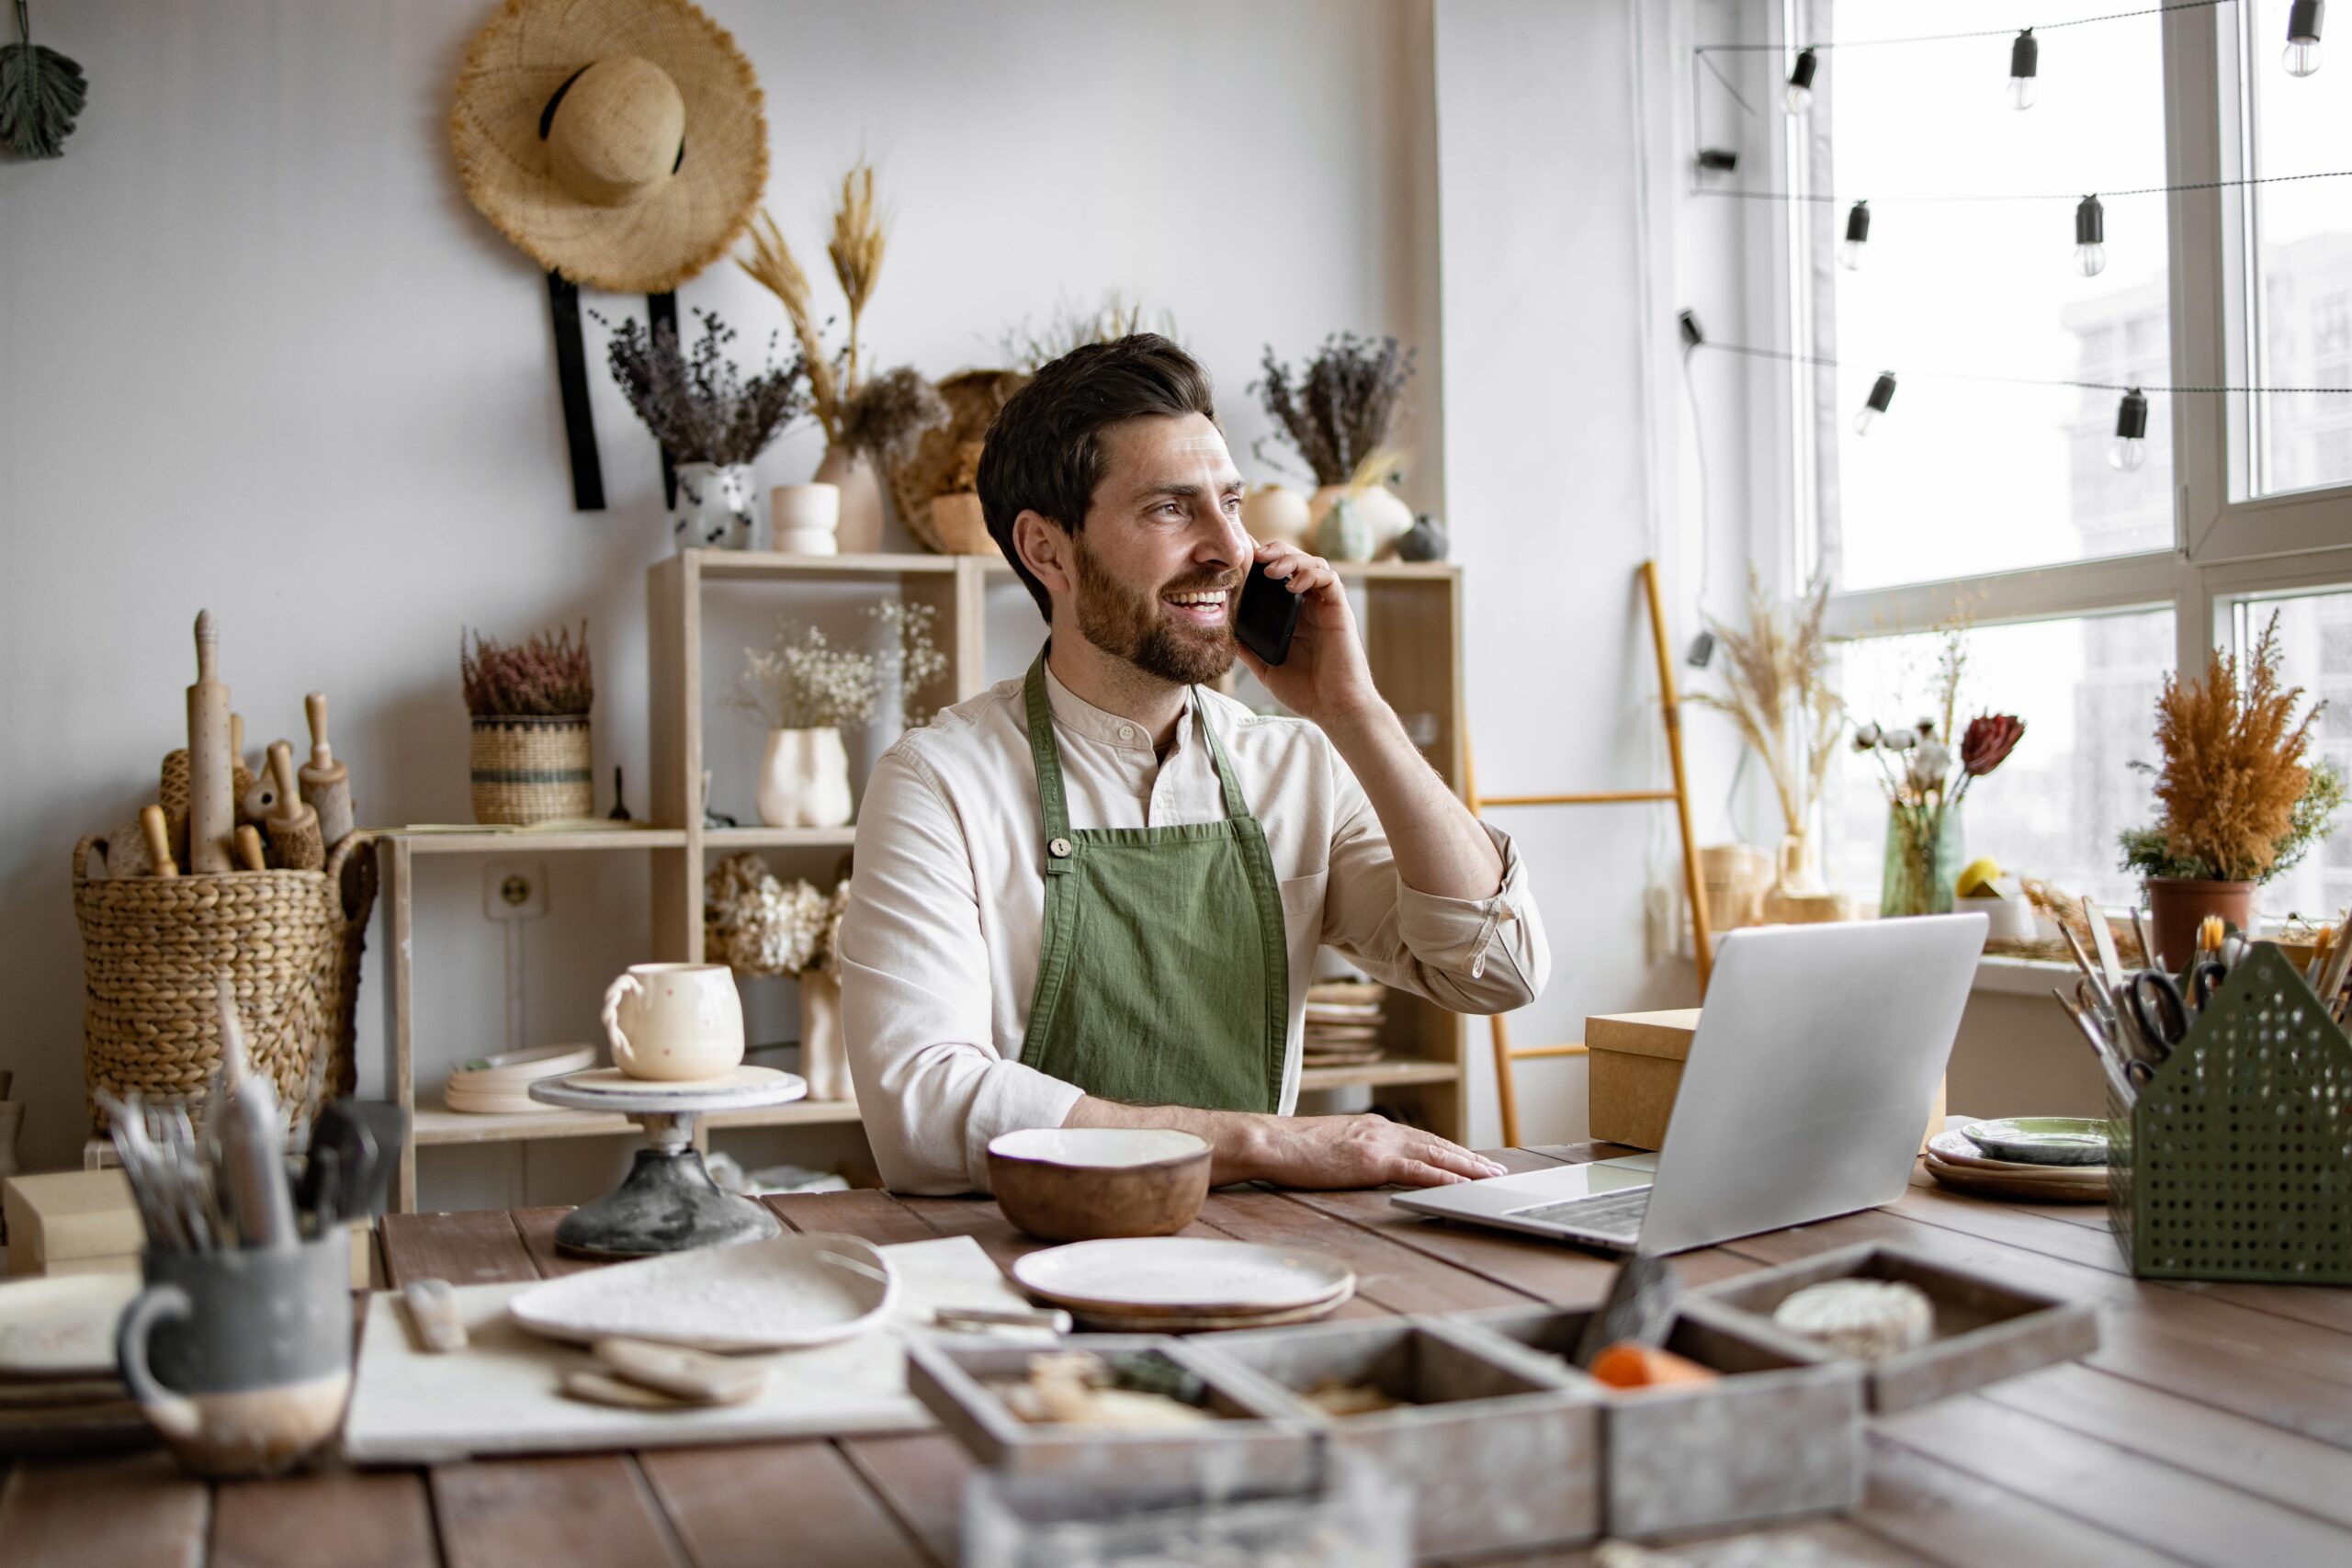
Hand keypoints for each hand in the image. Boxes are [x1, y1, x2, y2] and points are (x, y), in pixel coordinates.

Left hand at [1234, 541, 1379, 725]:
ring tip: (1271, 569)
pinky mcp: (1340, 611)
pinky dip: (1311, 574)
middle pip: (1296, 561)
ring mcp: (1325, 607)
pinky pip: (1329, 579)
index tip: (1241, 557)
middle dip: (1275, 552)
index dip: (1262, 562)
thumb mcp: (1267, 667)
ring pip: (1313, 563)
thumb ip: (1249, 647)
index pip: (1278, 577)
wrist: (1335, 709)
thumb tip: (1224, 630)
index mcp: (1293, 616)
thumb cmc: (1307, 692)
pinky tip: (1292, 585)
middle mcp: (1310, 606)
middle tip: (1255, 555)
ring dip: (1291, 559)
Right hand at [1247, 1113, 1507, 1188]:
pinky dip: (1445, 1177)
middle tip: (1495, 1169)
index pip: (1420, 1138)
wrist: (1271, 1142)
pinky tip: (1463, 1185)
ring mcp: (1379, 1143)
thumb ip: (1354, 1153)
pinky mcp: (1373, 1161)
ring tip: (1491, 1177)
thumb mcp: (1331, 1148)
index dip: (1449, 1149)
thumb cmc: (1291, 1150)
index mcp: (1373, 1126)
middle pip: (1436, 1143)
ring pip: (1436, 1154)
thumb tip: (1363, 1166)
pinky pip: (1418, 1170)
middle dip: (1469, 1157)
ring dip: (1468, 1166)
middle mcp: (1382, 1129)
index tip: (1470, 1159)